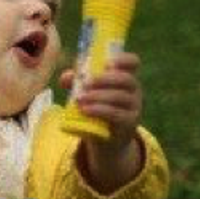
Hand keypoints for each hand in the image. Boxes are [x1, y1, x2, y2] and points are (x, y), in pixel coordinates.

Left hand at [59, 52, 144, 193]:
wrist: (105, 138)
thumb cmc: (97, 108)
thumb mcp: (87, 93)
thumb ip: (76, 82)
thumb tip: (66, 77)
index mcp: (125, 77)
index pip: (133, 62)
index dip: (123, 59)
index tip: (107, 63)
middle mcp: (134, 91)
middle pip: (126, 79)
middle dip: (105, 79)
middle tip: (85, 83)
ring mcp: (134, 107)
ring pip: (120, 97)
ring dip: (98, 96)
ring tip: (80, 99)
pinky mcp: (129, 123)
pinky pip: (117, 114)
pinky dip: (99, 110)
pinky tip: (86, 110)